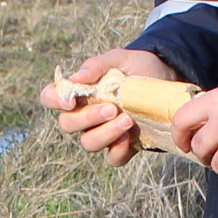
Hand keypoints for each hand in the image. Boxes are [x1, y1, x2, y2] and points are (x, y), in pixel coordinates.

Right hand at [43, 48, 168, 169]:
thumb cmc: (137, 67)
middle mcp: (85, 115)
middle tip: (112, 109)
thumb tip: (75, 78)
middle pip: (68, 125)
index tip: (70, 100)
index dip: (54, 100)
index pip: (51, 97)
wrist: (167, 79)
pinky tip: (130, 138)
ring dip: (105, 134)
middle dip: (88, 118)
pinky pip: (113, 158)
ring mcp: (103, 132)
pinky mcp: (123, 146)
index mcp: (79, 92)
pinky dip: (119, 150)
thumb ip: (97, 66)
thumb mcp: (120, 58)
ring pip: (89, 143)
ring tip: (128, 120)